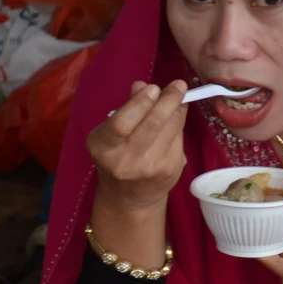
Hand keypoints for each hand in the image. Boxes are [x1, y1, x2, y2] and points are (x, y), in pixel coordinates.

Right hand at [86, 80, 188, 212]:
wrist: (130, 198)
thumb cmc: (117, 158)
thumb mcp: (110, 135)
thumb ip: (126, 110)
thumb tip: (142, 85)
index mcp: (103, 148)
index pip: (121, 123)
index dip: (140, 103)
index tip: (154, 87)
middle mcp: (125, 161)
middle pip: (152, 124)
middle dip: (168, 101)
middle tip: (178, 85)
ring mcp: (150, 168)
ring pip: (170, 130)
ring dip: (177, 109)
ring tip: (178, 95)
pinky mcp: (171, 170)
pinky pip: (178, 140)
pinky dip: (179, 124)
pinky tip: (177, 115)